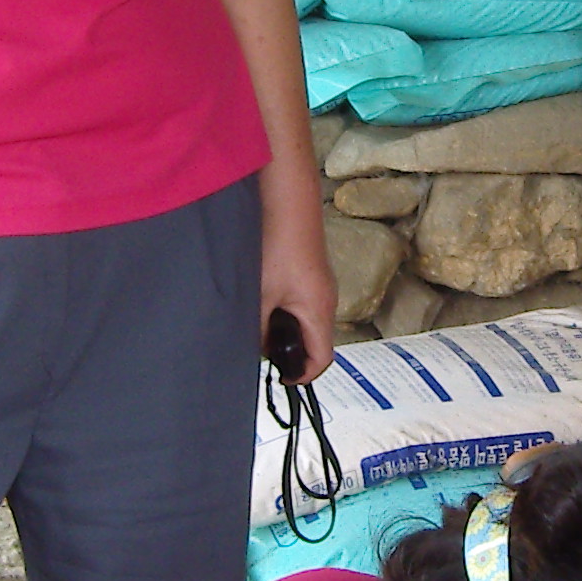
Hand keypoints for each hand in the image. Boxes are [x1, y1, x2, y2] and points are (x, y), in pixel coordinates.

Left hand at [262, 205, 338, 380]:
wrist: (287, 202)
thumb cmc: (279, 245)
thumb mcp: (262, 294)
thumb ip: (259, 326)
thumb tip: (256, 348)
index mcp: (319, 311)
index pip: (321, 358)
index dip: (303, 375)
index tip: (282, 378)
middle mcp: (325, 300)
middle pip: (314, 341)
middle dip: (290, 352)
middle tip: (261, 351)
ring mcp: (319, 286)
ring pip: (306, 322)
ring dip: (285, 330)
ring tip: (258, 326)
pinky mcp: (310, 273)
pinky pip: (302, 304)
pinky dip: (285, 312)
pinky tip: (262, 302)